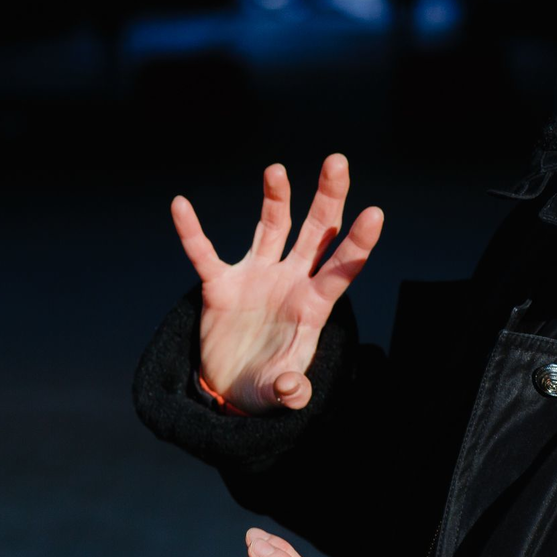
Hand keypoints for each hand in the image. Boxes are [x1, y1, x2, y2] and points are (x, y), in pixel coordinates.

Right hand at [171, 154, 382, 413]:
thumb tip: (292, 389)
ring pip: (272, 227)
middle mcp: (290, 282)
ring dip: (275, 198)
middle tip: (338, 161)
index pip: (340, 269)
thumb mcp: (279, 395)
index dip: (357, 244)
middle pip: (316, 232)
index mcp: (311, 306)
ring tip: (276, 169)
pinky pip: (204, 253)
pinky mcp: (221, 284)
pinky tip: (181, 205)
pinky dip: (191, 232)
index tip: (375, 213)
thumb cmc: (266, 388)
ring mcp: (256, 278)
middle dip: (328, 198)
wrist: (231, 389)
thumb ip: (291, 392)